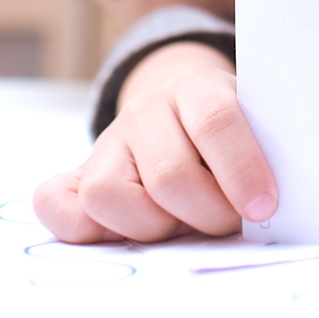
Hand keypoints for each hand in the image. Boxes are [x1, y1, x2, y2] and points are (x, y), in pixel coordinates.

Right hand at [33, 41, 278, 242]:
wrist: (182, 109)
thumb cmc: (227, 135)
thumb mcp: (254, 126)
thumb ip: (258, 152)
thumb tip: (263, 203)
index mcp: (196, 86)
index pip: (216, 120)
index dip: (242, 169)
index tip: (263, 206)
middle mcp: (146, 109)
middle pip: (169, 175)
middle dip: (206, 213)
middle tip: (227, 221)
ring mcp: (108, 141)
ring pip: (108, 194)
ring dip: (152, 226)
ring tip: (180, 224)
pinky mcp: (78, 173)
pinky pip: (55, 203)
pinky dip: (83, 228)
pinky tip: (123, 231)